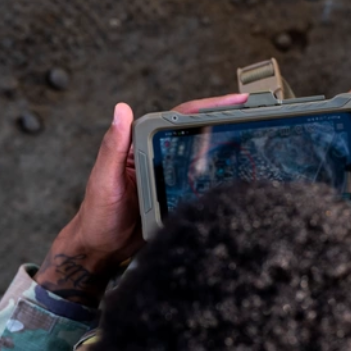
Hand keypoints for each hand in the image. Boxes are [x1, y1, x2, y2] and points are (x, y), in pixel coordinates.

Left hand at [37, 93, 250, 304]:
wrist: (101, 249)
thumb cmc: (97, 214)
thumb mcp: (105, 178)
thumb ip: (113, 145)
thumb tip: (121, 109)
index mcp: (141, 145)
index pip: (179, 118)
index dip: (208, 107)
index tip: (233, 101)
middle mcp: (157, 156)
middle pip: (196, 133)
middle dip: (225, 120)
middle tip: (253, 115)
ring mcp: (169, 176)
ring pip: (202, 157)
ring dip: (225, 146)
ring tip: (253, 138)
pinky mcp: (176, 197)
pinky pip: (200, 183)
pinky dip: (218, 176)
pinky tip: (236, 174)